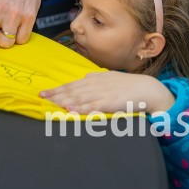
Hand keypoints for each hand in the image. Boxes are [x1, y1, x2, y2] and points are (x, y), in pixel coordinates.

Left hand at [40, 71, 175, 114]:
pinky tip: (71, 110)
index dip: (57, 89)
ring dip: (64, 101)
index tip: (43, 93)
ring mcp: (102, 93)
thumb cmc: (128, 85)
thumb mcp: (110, 78)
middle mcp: (96, 84)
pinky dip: (81, 108)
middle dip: (55, 94)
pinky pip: (92, 106)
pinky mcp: (110, 102)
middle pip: (72, 90)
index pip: (71, 84)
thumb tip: (85, 77)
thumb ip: (97, 78)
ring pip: (79, 98)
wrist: (146, 89)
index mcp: (94, 79)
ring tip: (51, 104)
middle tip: (41, 98)